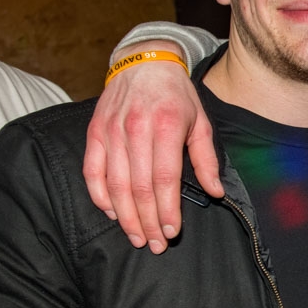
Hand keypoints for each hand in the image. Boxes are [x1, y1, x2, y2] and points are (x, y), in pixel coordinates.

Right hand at [83, 41, 220, 253]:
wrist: (144, 63)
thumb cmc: (177, 96)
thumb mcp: (201, 122)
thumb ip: (206, 159)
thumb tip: (215, 193)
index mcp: (165, 127)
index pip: (165, 179)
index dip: (167, 210)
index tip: (171, 232)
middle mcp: (135, 130)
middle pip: (139, 188)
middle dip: (147, 222)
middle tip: (155, 245)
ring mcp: (111, 131)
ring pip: (114, 184)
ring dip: (125, 216)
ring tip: (137, 237)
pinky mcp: (94, 132)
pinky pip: (92, 171)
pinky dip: (99, 195)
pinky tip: (111, 213)